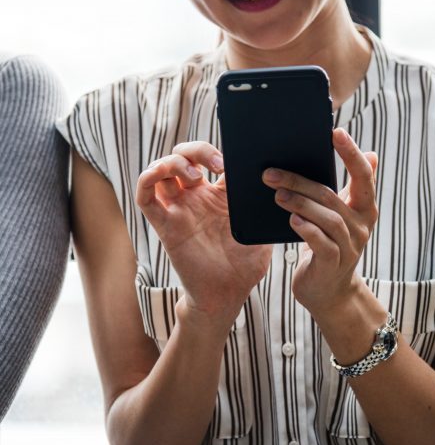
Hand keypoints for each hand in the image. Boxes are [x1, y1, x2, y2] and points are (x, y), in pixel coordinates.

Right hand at [136, 141, 272, 317]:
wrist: (227, 294)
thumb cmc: (245, 265)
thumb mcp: (261, 231)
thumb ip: (263, 209)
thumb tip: (278, 185)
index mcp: (220, 196)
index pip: (211, 160)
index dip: (218, 152)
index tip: (233, 160)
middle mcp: (196, 199)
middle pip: (183, 157)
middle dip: (196, 150)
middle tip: (216, 164)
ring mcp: (179, 210)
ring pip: (162, 171)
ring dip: (173, 162)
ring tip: (195, 175)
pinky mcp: (165, 225)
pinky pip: (145, 196)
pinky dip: (147, 179)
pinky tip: (159, 175)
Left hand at [262, 128, 377, 316]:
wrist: (329, 291)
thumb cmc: (330, 245)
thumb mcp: (343, 216)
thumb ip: (351, 188)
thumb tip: (372, 153)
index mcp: (364, 208)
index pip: (363, 176)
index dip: (351, 154)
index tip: (335, 132)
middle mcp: (361, 226)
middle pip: (332, 196)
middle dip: (301, 181)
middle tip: (271, 173)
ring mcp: (350, 247)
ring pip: (327, 218)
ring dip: (299, 203)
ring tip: (276, 194)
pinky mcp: (333, 264)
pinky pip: (321, 243)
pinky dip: (306, 229)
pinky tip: (291, 220)